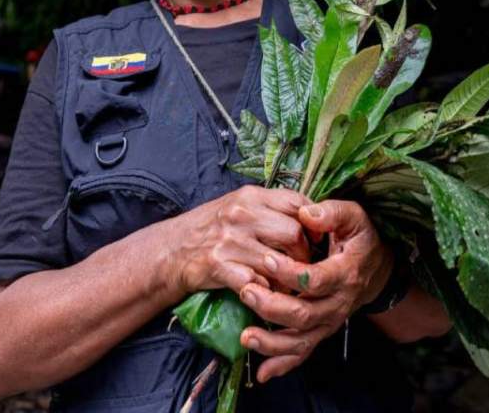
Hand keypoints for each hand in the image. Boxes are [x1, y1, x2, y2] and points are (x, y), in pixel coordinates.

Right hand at [170, 185, 312, 297]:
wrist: (171, 249)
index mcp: (250, 196)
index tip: (317, 239)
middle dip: (304, 254)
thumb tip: (311, 217)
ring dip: (288, 279)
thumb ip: (271, 208)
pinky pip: (256, 283)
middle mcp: (241, 214)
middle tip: (304, 267)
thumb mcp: (240, 206)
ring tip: (289, 284)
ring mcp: (229, 240)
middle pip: (293, 233)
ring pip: (278, 262)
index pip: (296, 203)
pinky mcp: (219, 266)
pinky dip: (266, 291)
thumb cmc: (213, 228)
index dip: (314, 223)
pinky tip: (266, 292)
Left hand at [236, 200, 393, 382]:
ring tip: (246, 336)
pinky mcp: (321, 331)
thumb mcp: (354, 217)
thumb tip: (306, 213)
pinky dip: (282, 364)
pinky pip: (303, 353)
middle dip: (273, 306)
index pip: (317, 279)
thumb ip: (332, 212)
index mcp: (346, 273)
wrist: (375, 267)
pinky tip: (262, 373)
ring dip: (272, 342)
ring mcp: (330, 321)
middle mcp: (339, 302)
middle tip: (246, 292)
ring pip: (302, 340)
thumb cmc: (359, 238)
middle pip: (305, 314)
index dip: (291, 273)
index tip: (267, 259)